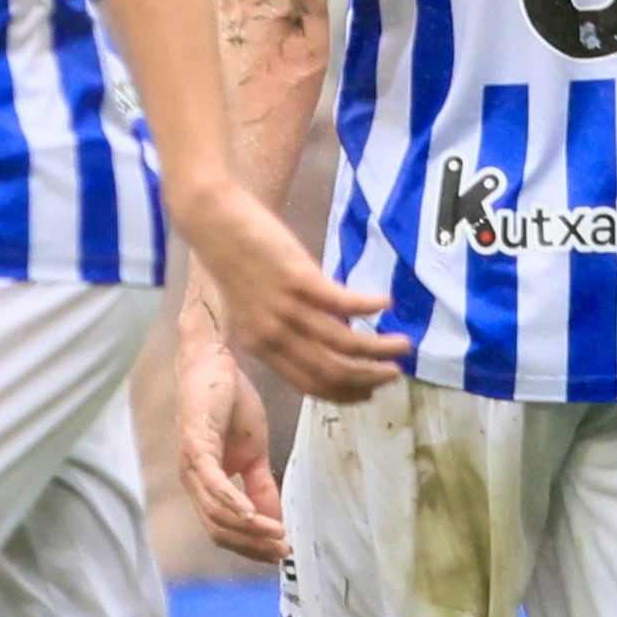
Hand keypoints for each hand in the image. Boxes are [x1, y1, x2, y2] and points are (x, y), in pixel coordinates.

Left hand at [176, 337, 286, 562]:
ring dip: (248, 529)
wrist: (216, 361)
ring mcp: (192, 465)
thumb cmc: (231, 403)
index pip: (224, 529)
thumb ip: (261, 486)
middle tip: (283, 550)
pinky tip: (252, 514)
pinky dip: (232, 502)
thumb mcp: (254, 452)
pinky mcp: (195, 445)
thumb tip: (274, 520)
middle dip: (252, 545)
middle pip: (218, 529)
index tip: (281, 553)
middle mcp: (193, 481)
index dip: (251, 546)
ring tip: (277, 534)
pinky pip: (213, 483)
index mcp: (206, 484)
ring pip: (215, 512)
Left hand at [194, 198, 409, 402]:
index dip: (344, 394)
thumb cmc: (234, 259)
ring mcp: (287, 308)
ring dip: (378, 348)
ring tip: (404, 344)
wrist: (213, 222)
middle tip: (395, 374)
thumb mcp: (254, 306)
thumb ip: (286, 327)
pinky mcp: (299, 279)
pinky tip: (387, 303)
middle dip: (368, 378)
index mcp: (262, 347)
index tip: (370, 394)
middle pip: (330, 372)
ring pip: (343, 342)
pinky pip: (344, 302)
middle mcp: (274, 335)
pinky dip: (369, 306)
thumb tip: (330, 330)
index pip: (309, 385)